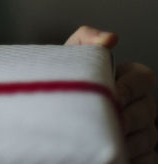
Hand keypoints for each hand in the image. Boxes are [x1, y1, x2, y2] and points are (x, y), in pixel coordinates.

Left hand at [66, 26, 156, 163]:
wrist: (42, 117)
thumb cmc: (60, 86)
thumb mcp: (67, 59)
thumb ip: (85, 40)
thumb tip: (109, 38)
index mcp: (128, 79)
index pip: (143, 77)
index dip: (128, 86)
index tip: (110, 95)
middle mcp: (141, 105)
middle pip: (147, 109)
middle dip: (125, 117)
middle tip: (105, 123)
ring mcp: (144, 131)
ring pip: (148, 136)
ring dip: (126, 141)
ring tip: (102, 142)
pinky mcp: (141, 154)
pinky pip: (148, 158)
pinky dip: (133, 159)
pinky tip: (112, 156)